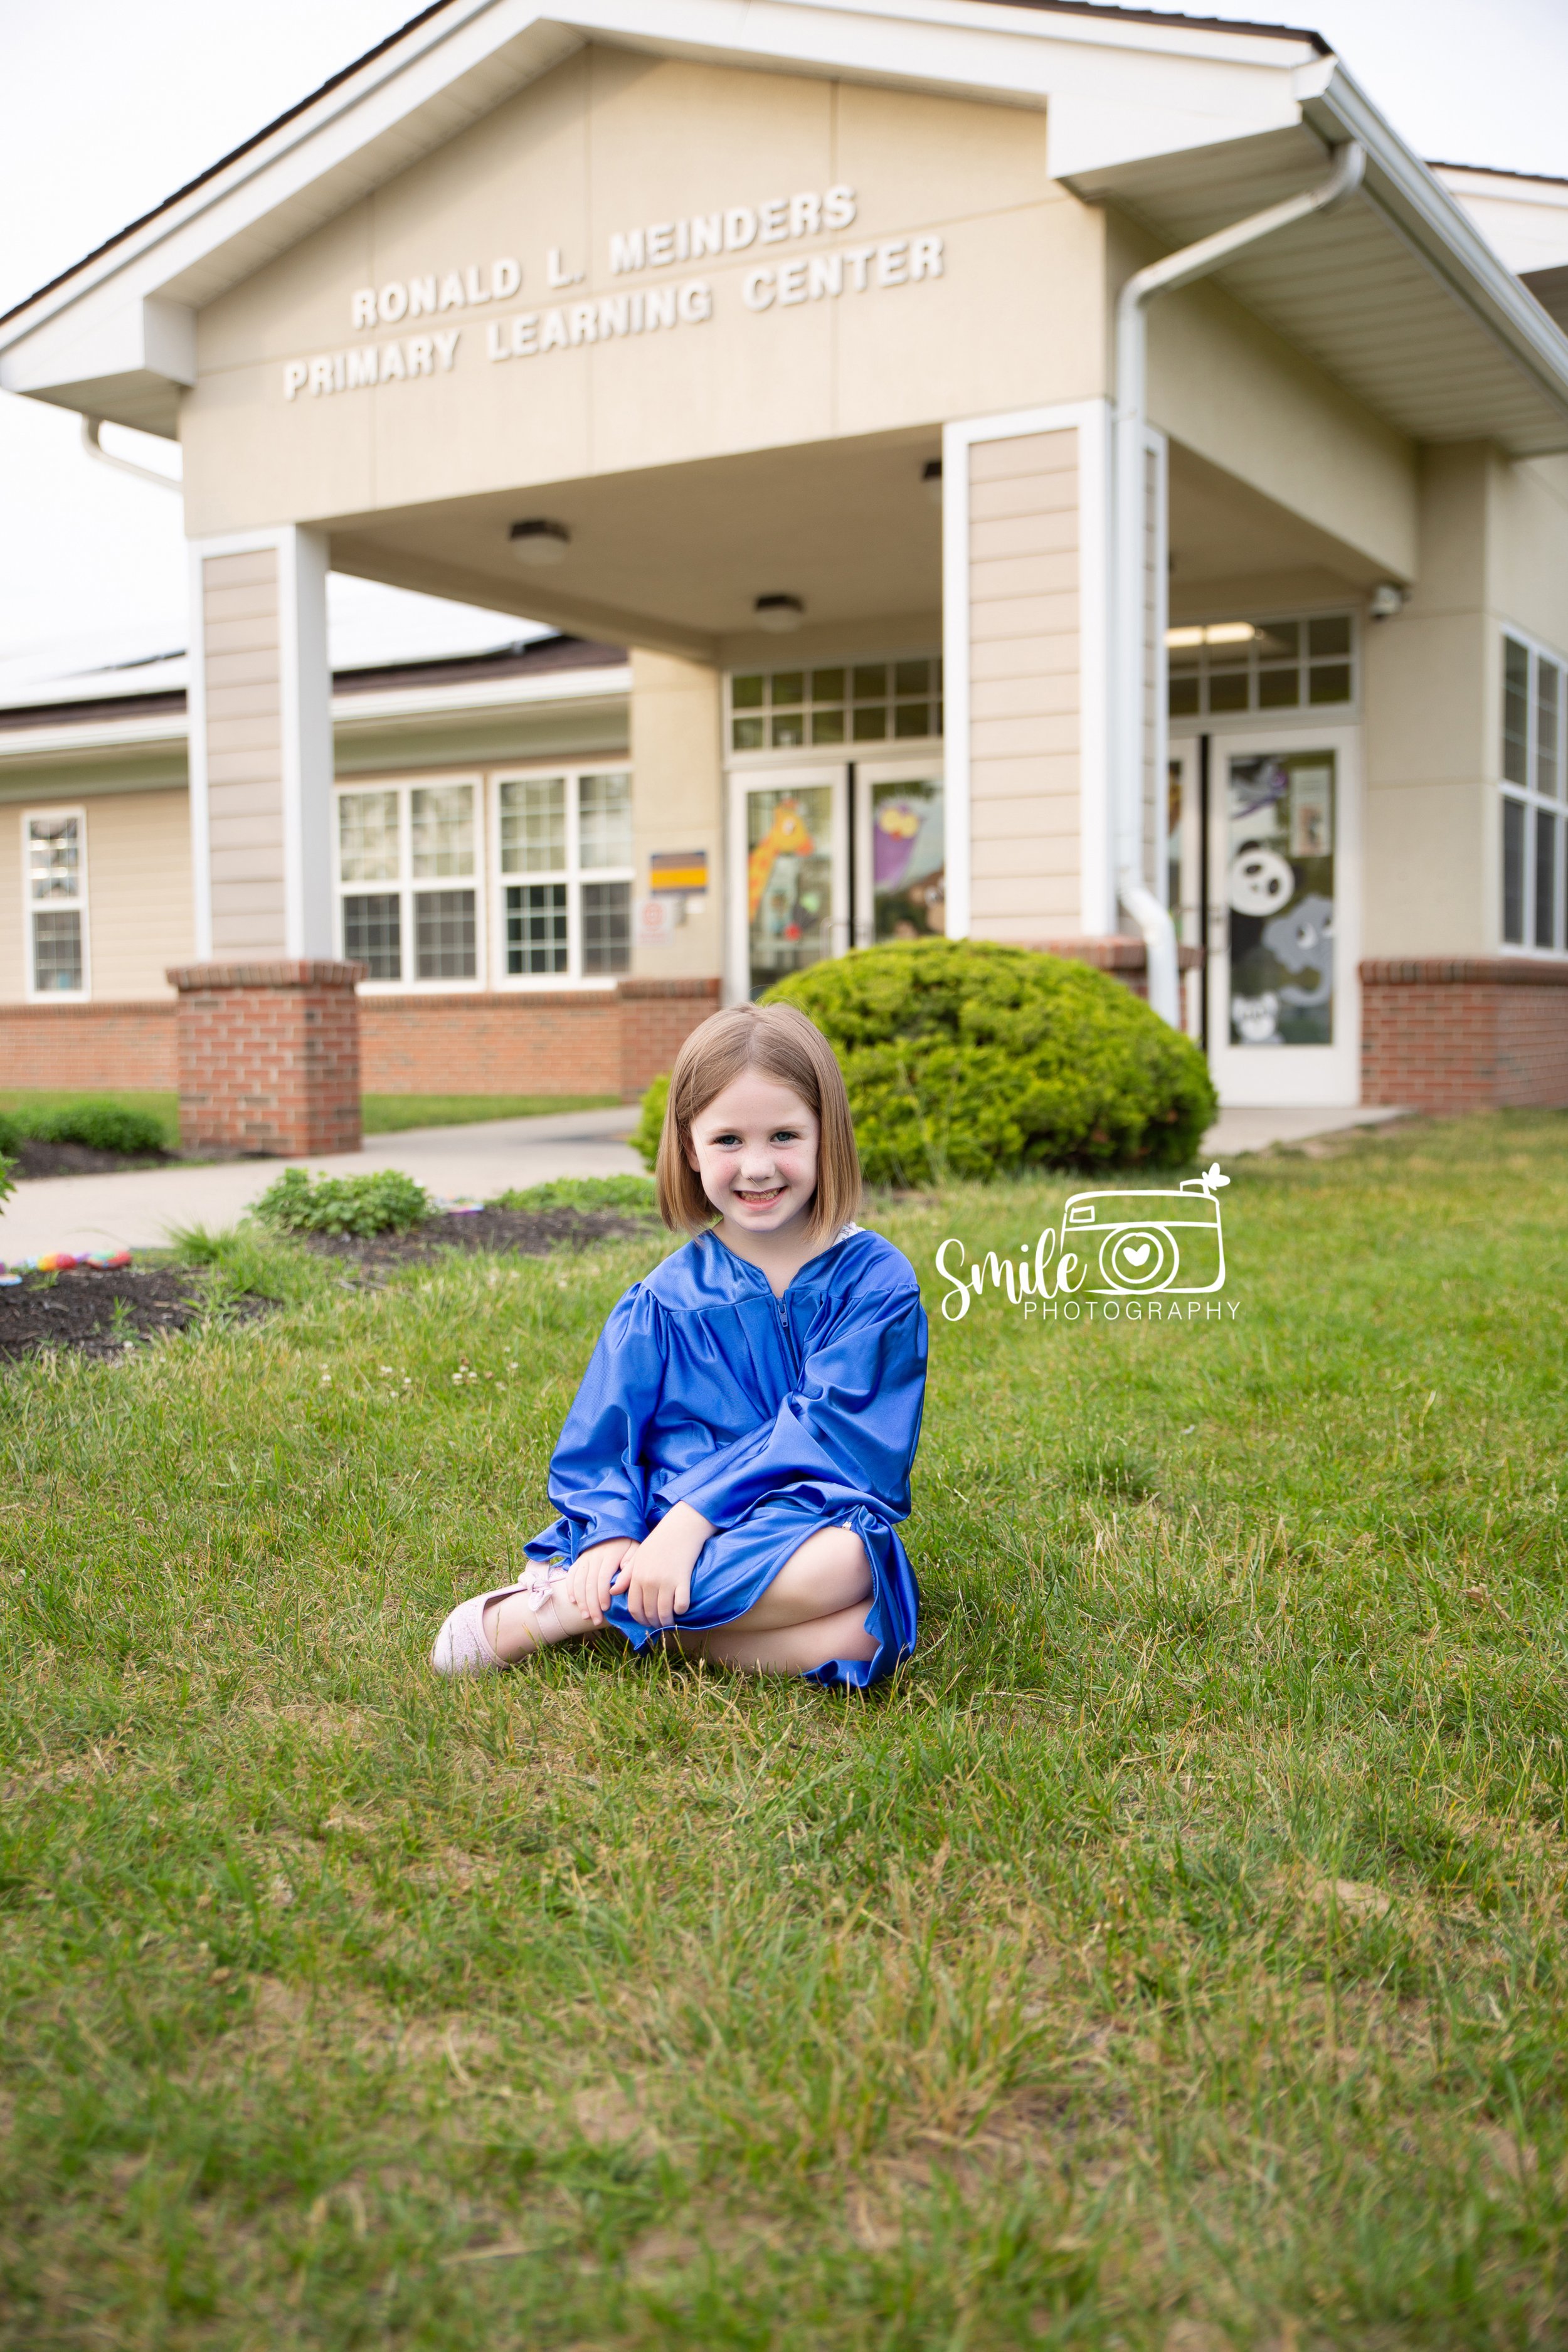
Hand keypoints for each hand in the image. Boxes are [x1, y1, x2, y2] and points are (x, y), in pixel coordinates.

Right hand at [566, 1537, 632, 1627]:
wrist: (614, 1528)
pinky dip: (570, 1589)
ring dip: (580, 1601)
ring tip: (585, 1616)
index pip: (602, 1578)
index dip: (602, 1595)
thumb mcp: (635, 1553)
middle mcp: (594, 1556)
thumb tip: (616, 1590)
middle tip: (596, 1620)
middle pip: (589, 1583)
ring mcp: (584, 1558)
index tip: (606, 1609)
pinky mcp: (579, 1560)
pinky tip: (573, 1601)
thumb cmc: (628, 1545)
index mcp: (610, 1555)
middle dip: (591, 1604)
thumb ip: (629, 1570)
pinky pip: (571, 1575)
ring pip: (578, 1582)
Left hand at [611, 1502, 712, 1628]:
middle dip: (653, 1623)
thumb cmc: (658, 1542)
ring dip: (667, 1621)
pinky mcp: (682, 1581)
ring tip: (670, 1621)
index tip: (645, 1622)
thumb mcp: (638, 1557)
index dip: (639, 1619)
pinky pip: (681, 1605)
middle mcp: (649, 1581)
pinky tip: (681, 1608)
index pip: (634, 1607)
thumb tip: (612, 1592)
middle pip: (649, 1612)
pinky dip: (681, 1610)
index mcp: (637, 1577)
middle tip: (658, 1625)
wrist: (681, 1528)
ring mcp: (666, 1582)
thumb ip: (626, 1576)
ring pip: (664, 1613)